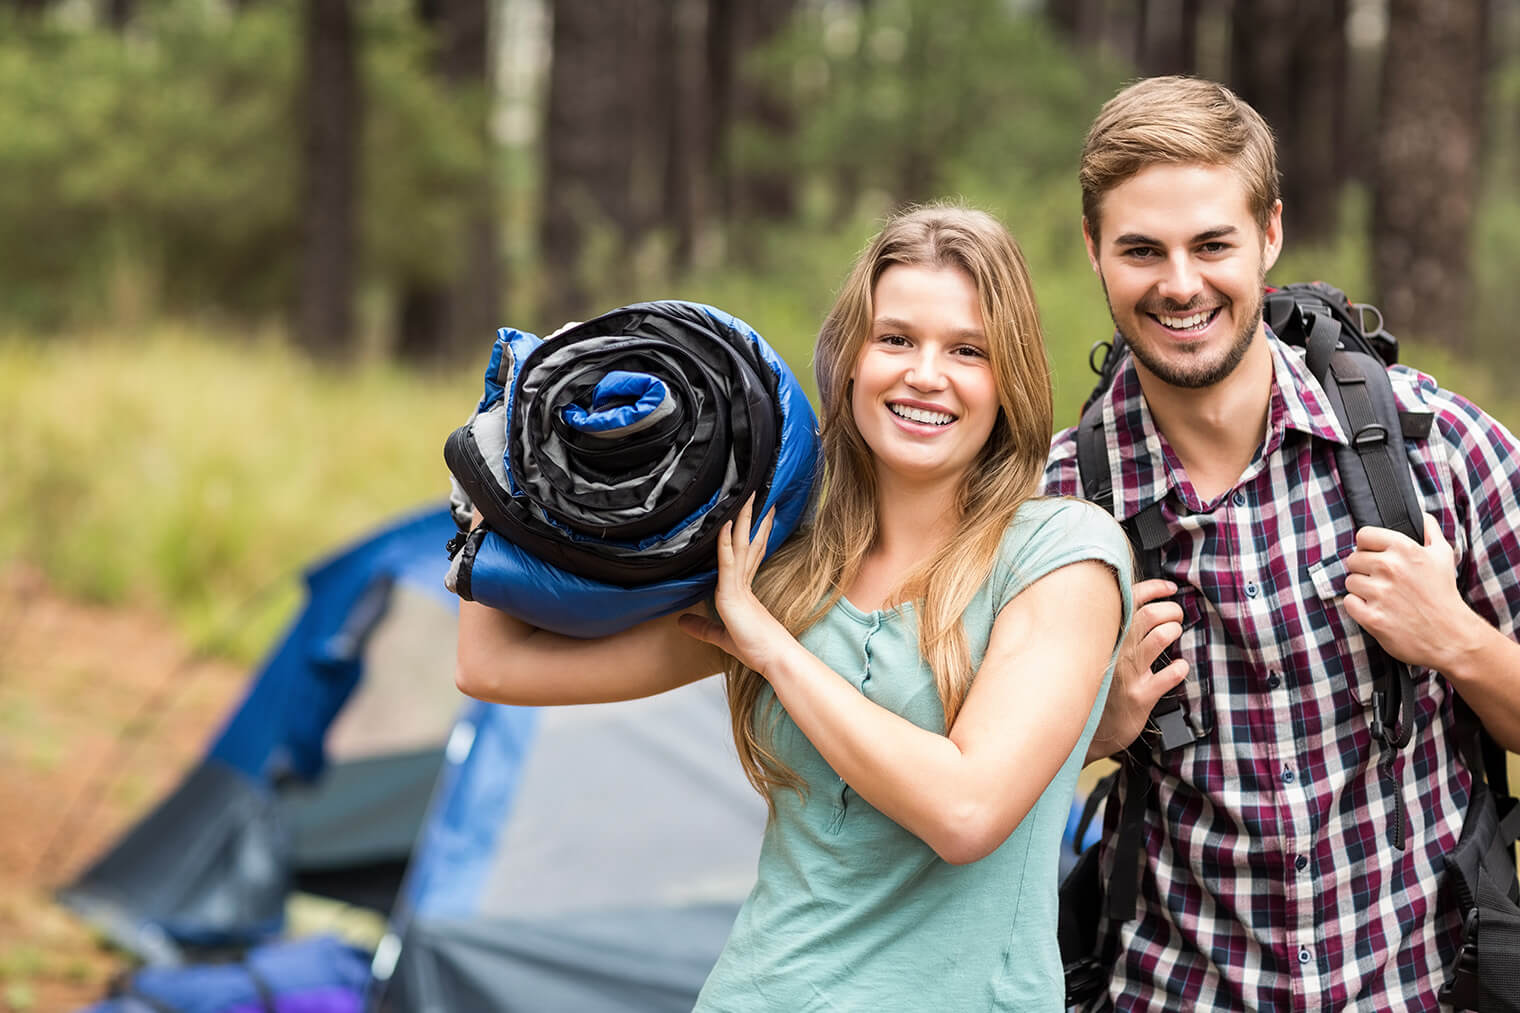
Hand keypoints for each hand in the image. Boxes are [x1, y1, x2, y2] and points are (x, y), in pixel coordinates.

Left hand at [678, 496, 791, 674]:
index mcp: (745, 590)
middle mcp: (744, 583)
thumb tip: (681, 622)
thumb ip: (702, 627)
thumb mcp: (721, 636)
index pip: (750, 554)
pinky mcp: (733, 594)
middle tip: (755, 494)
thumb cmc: (756, 649)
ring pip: (739, 545)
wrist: (774, 659)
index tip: (762, 516)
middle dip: (751, 518)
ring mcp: (740, 586)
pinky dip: (724, 543)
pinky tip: (723, 524)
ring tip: (745, 496)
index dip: (756, 534)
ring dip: (741, 519)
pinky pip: (728, 563)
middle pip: (747, 542)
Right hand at [1085, 578, 1188, 761]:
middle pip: (1148, 614)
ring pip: (1159, 637)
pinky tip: (1178, 668)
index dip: (1153, 588)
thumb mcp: (1100, 654)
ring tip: (1174, 633)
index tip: (1169, 588)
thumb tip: (1140, 602)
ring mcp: (1127, 674)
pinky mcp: (1140, 696)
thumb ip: (1116, 630)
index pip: (1128, 599)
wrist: (1089, 731)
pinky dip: (1180, 668)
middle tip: (1176, 615)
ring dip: (1173, 630)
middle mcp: (1114, 651)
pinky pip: (1170, 674)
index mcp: (1105, 637)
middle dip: (1170, 609)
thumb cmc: (1100, 689)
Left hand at [1344, 514, 1485, 671]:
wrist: (1451, 635)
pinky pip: (1349, 603)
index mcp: (1405, 549)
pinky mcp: (1372, 617)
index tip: (1376, 556)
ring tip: (1383, 597)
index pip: (1364, 535)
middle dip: (1365, 569)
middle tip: (1383, 581)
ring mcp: (1380, 593)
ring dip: (1362, 590)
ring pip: (1350, 581)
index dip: (1368, 546)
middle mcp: (1390, 568)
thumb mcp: (1443, 555)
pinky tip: (1377, 610)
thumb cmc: (1443, 594)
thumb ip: (1429, 530)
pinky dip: (1359, 607)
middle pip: (1353, 559)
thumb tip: (1419, 513)